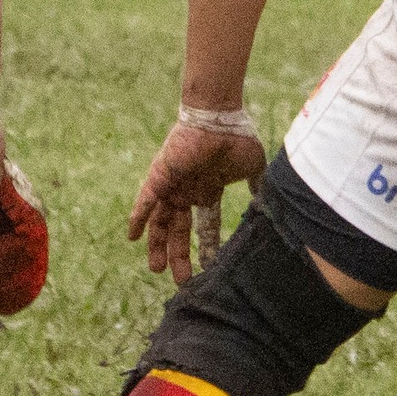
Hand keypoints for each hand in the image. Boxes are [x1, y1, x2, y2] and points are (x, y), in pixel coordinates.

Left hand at [128, 120, 265, 285]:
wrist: (219, 117)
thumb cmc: (236, 138)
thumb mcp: (252, 168)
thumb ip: (255, 186)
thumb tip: (264, 198)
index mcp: (207, 189)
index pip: (204, 223)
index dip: (205, 244)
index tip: (207, 265)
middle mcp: (187, 190)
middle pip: (178, 229)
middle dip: (178, 254)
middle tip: (180, 279)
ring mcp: (172, 185)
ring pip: (160, 221)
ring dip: (157, 245)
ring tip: (157, 268)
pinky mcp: (159, 177)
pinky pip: (145, 201)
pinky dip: (138, 218)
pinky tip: (132, 237)